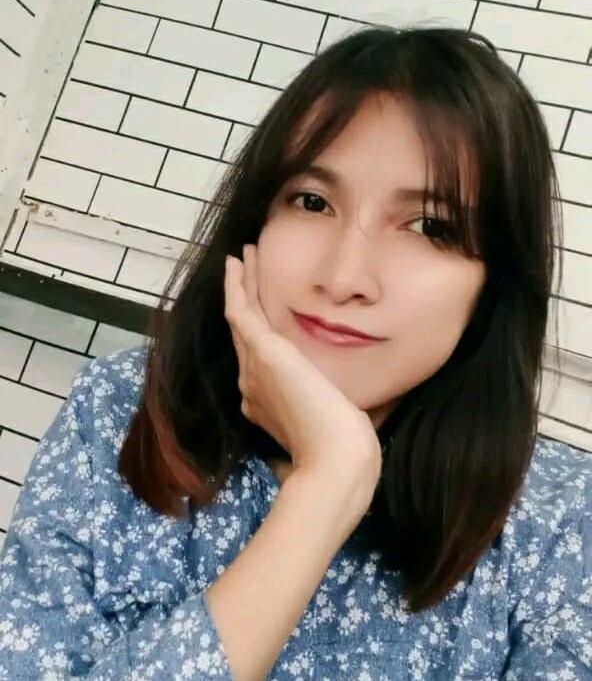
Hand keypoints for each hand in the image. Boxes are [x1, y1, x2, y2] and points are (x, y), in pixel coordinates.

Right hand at [224, 244, 382, 485]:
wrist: (335, 457)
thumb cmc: (340, 445)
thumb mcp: (328, 417)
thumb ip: (322, 403)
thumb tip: (334, 402)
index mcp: (264, 400)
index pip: (256, 355)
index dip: (255, 326)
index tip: (259, 307)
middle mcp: (251, 383)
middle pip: (243, 331)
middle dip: (243, 296)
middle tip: (241, 268)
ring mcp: (253, 369)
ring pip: (240, 315)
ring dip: (240, 283)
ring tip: (240, 258)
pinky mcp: (263, 353)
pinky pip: (240, 311)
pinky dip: (236, 285)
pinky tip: (236, 262)